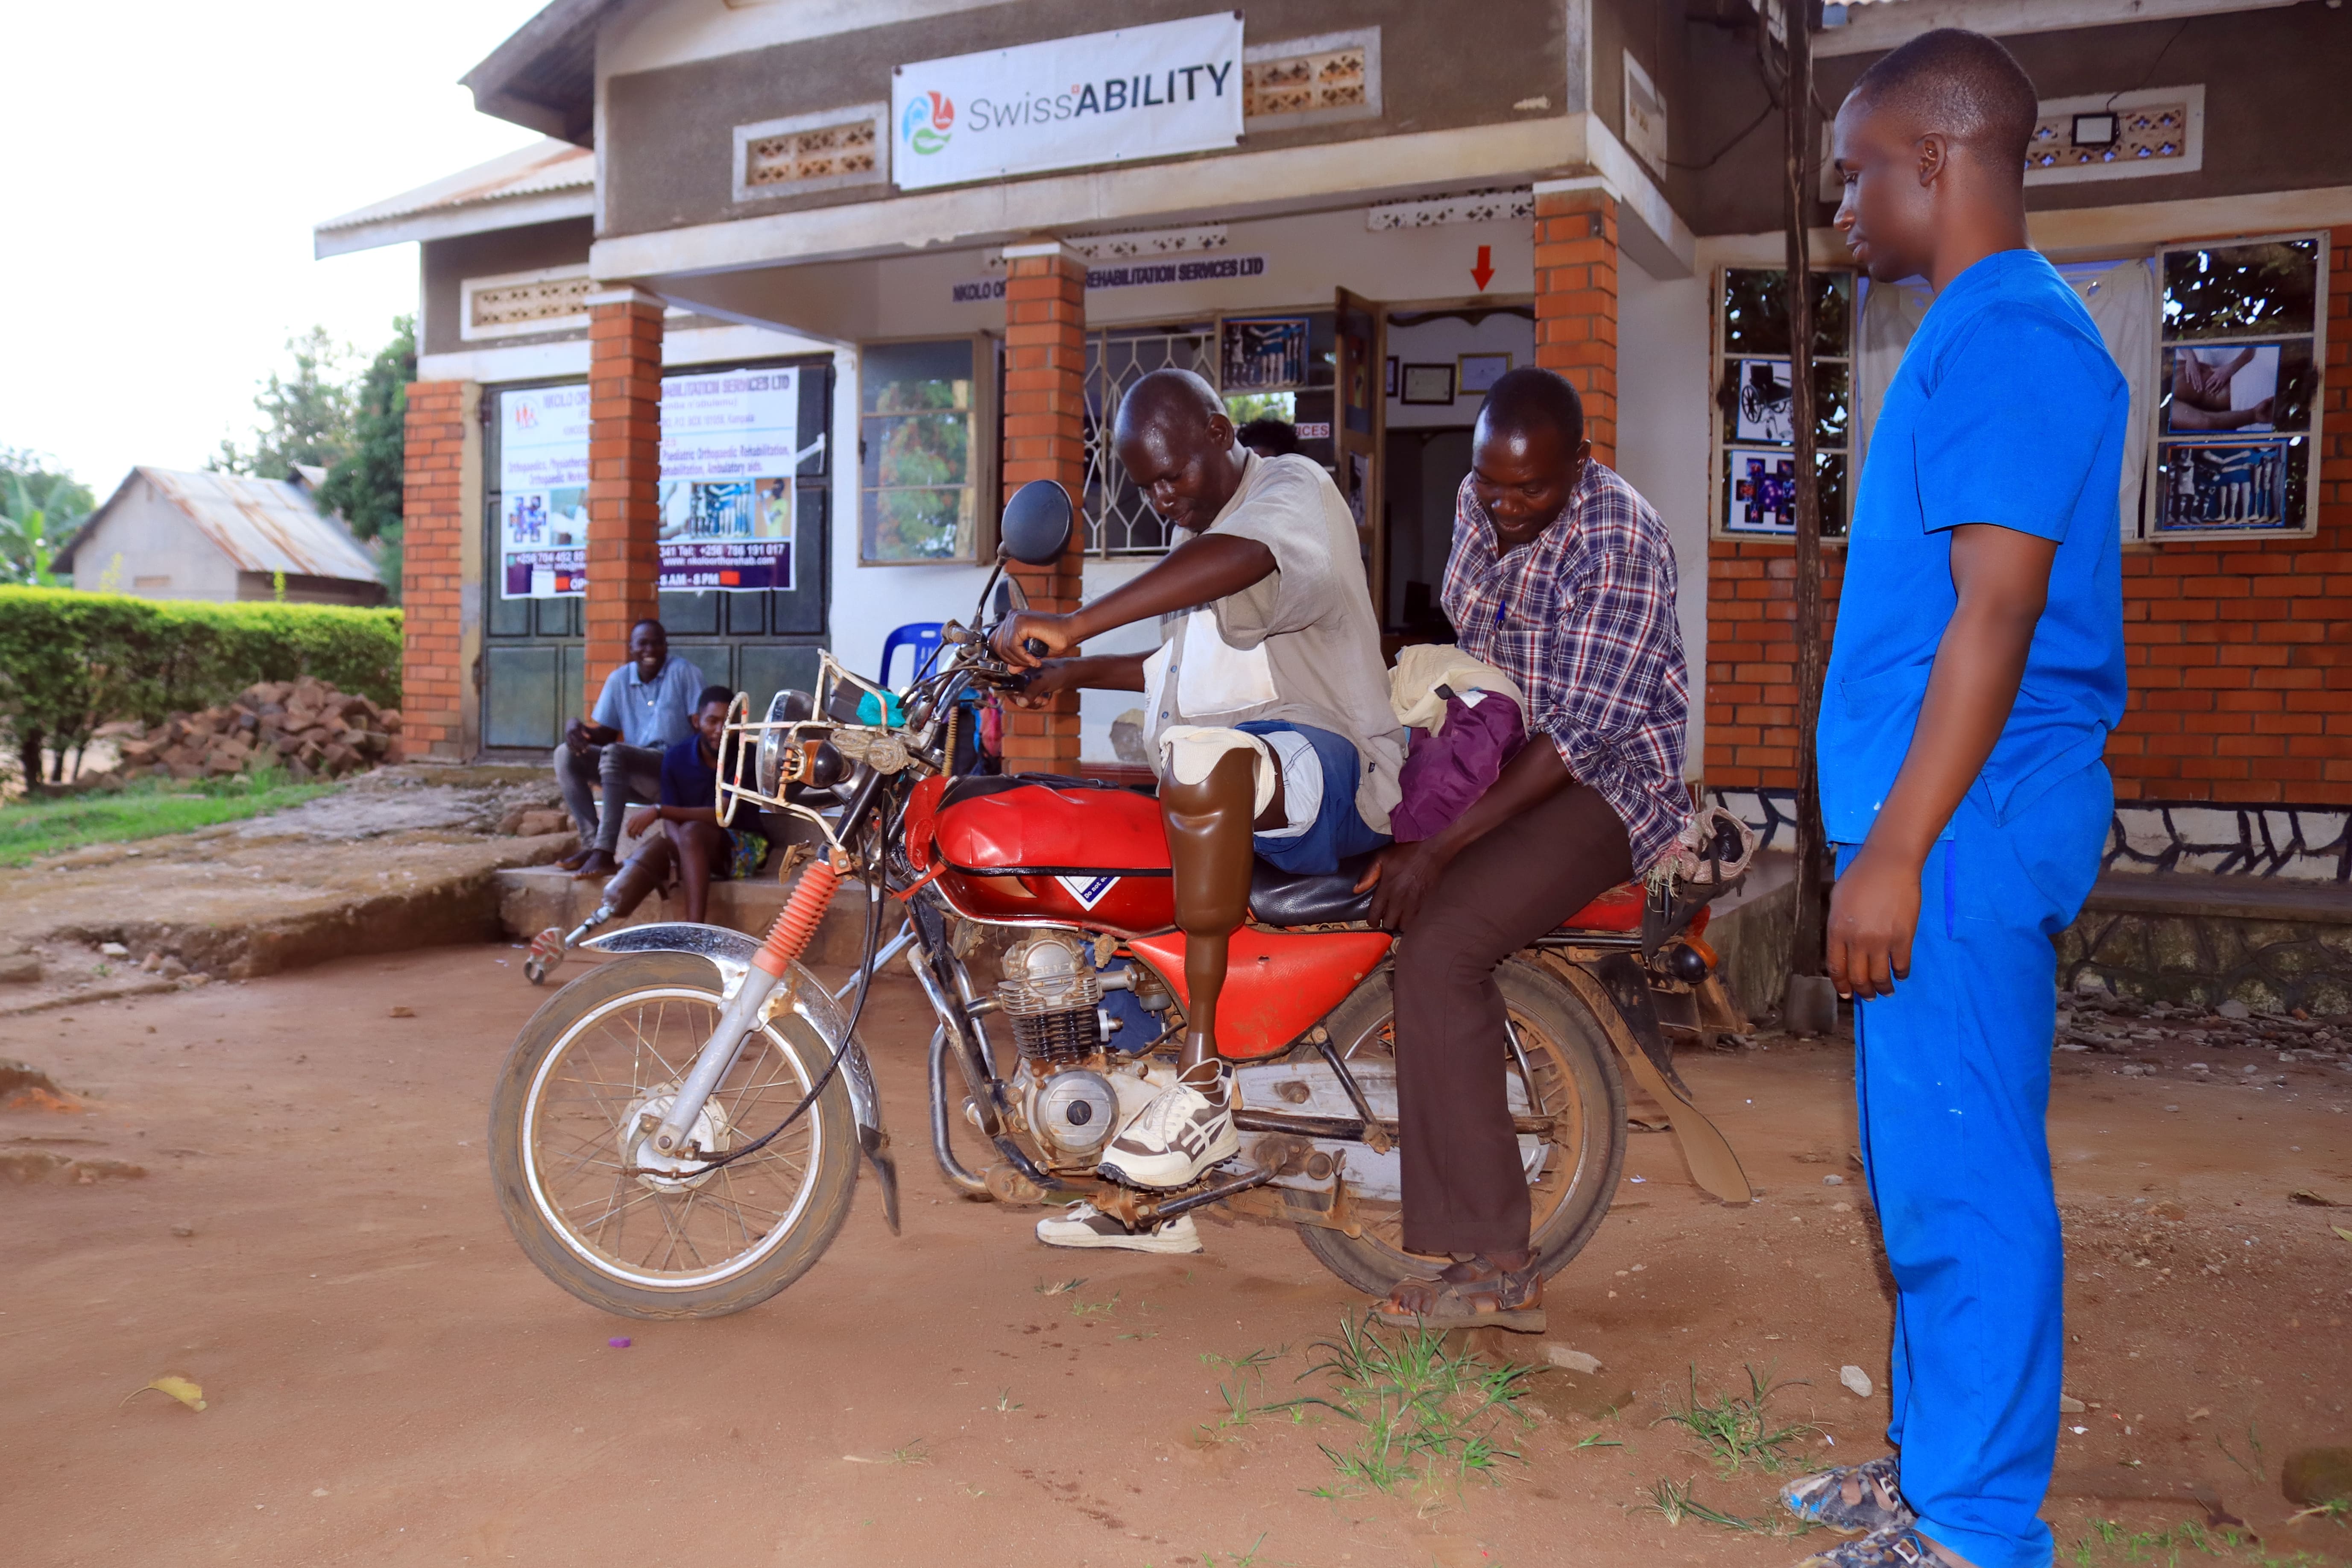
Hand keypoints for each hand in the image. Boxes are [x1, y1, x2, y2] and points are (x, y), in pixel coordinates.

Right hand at [563, 719, 595, 755]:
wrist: (570, 722)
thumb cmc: (578, 725)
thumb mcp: (582, 726)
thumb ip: (585, 732)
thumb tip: (589, 737)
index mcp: (574, 729)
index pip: (580, 737)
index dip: (584, 743)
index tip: (588, 748)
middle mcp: (569, 733)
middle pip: (575, 741)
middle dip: (580, 747)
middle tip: (585, 752)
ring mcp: (566, 736)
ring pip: (571, 744)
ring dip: (575, 749)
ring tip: (579, 754)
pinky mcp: (565, 738)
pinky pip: (567, 744)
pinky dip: (570, 749)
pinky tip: (574, 752)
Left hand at [625, 806, 661, 837]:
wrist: (653, 811)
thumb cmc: (647, 812)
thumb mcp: (639, 815)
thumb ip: (635, 819)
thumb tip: (633, 825)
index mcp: (632, 817)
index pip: (627, 826)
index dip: (628, 830)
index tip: (630, 832)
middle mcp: (634, 821)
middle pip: (628, 830)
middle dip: (629, 834)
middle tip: (631, 837)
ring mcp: (638, 823)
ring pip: (633, 832)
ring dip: (633, 836)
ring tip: (635, 838)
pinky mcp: (643, 826)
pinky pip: (639, 833)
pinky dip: (639, 835)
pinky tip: (641, 835)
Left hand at [990, 611, 1078, 669]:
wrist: (1071, 629)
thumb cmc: (1056, 638)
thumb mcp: (1033, 652)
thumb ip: (1019, 659)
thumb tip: (1009, 669)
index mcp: (1013, 620)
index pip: (995, 641)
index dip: (1005, 656)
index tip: (1020, 663)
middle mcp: (1012, 616)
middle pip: (996, 644)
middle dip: (1010, 659)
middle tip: (1026, 663)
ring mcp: (1015, 618)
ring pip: (1003, 647)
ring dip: (1018, 659)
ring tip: (1032, 662)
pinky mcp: (1021, 622)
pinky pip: (1012, 646)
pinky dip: (1022, 657)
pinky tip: (1034, 659)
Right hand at [1004, 659, 1082, 709]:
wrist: (1070, 674)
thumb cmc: (1056, 673)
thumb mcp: (1042, 682)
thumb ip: (1031, 692)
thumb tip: (1021, 703)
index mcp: (1019, 670)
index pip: (1007, 685)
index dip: (1014, 695)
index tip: (1023, 700)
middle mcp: (1021, 676)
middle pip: (1014, 694)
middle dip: (1026, 701)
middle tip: (1037, 701)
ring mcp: (1027, 683)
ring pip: (1023, 699)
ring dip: (1032, 703)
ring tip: (1042, 701)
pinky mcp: (1033, 689)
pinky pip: (1030, 700)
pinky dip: (1036, 703)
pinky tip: (1045, 700)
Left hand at [1356, 839, 1453, 931]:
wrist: (1432, 851)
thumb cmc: (1406, 852)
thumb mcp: (1382, 858)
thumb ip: (1368, 874)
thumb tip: (1356, 890)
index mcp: (1387, 888)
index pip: (1375, 913)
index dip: (1372, 921)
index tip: (1373, 921)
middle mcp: (1399, 898)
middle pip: (1389, 923)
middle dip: (1386, 922)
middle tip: (1386, 917)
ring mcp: (1414, 902)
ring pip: (1404, 925)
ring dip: (1399, 923)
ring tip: (1398, 917)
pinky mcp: (1425, 902)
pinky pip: (1416, 919)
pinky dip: (1411, 920)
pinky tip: (1409, 914)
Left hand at [1824, 842, 1921, 999]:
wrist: (1889, 864)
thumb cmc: (1860, 877)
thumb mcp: (1837, 901)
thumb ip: (1837, 925)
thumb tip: (1841, 946)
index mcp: (1837, 931)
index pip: (1836, 967)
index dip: (1841, 984)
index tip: (1846, 994)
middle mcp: (1857, 940)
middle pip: (1858, 977)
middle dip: (1862, 991)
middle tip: (1868, 996)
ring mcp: (1881, 941)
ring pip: (1880, 977)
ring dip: (1882, 988)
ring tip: (1885, 991)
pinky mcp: (1903, 938)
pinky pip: (1901, 965)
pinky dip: (1901, 974)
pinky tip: (1901, 975)